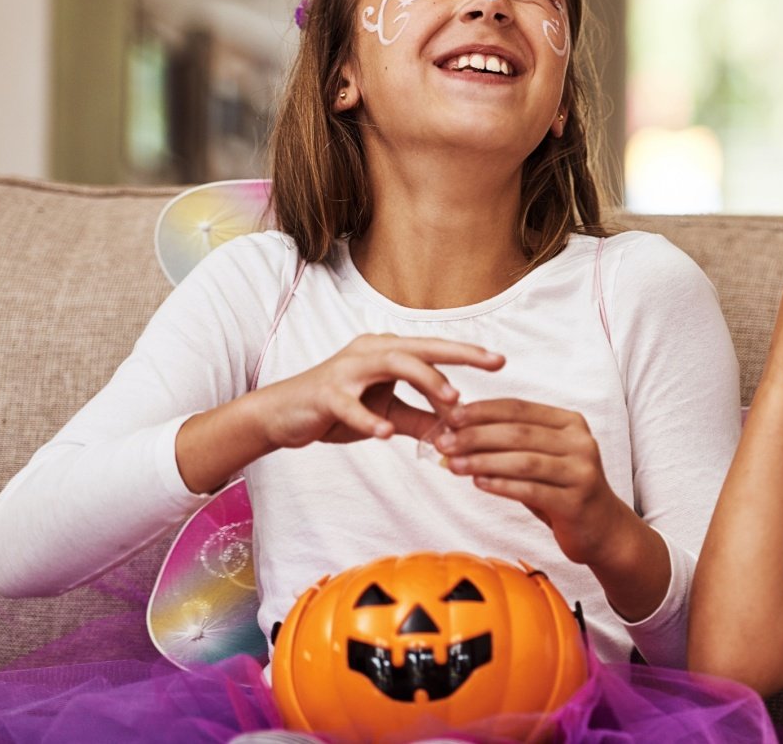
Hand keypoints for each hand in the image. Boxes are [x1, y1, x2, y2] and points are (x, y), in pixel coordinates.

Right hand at [252, 333, 504, 450]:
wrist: (282, 416)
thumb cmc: (337, 410)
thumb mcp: (386, 415)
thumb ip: (420, 420)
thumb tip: (457, 431)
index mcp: (386, 353)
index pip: (433, 350)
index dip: (466, 353)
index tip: (500, 360)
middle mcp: (369, 352)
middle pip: (419, 347)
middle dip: (458, 354)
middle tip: (492, 364)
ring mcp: (346, 370)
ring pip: (391, 365)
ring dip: (425, 381)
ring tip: (451, 401)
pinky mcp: (326, 394)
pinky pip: (350, 405)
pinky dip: (369, 419)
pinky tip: (387, 435)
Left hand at [436, 399, 631, 564]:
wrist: (602, 529)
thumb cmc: (562, 490)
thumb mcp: (541, 459)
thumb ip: (509, 445)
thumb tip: (456, 435)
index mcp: (570, 423)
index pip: (519, 408)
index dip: (482, 411)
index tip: (450, 417)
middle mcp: (580, 442)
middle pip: (519, 433)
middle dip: (475, 436)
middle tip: (443, 442)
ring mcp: (581, 471)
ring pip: (523, 461)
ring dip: (483, 461)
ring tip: (452, 464)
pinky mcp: (577, 501)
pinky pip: (532, 490)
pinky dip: (502, 485)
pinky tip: (478, 483)